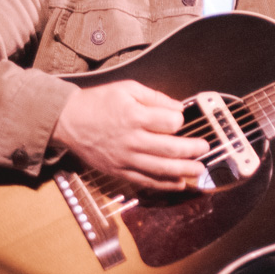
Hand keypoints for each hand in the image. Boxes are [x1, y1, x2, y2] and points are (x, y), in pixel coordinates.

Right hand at [51, 79, 208, 190]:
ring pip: (161, 169)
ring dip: (184, 170)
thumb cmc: (98, 102)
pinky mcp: (119, 171)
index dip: (179, 120)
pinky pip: (145, 181)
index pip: (170, 122)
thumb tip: (179, 108)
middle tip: (206, 149)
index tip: (178, 119)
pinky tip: (178, 184)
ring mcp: (125, 158)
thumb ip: (155, 97)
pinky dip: (164, 185)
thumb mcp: (127, 88)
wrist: (68, 121)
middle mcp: (132, 140)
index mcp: (135, 116)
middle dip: (192, 150)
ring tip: (200, 170)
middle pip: (170, 149)